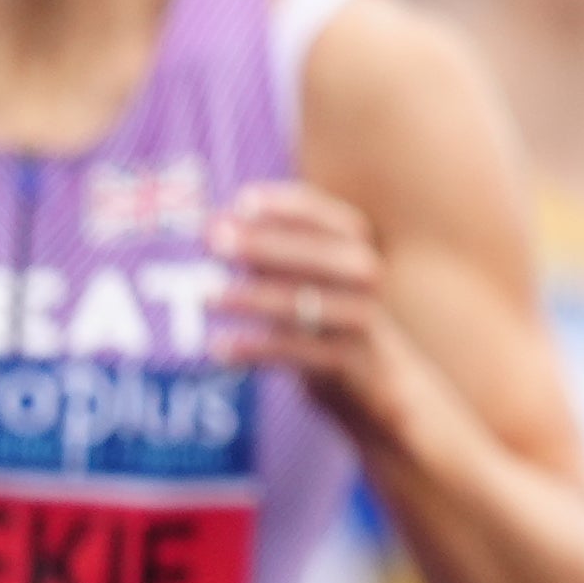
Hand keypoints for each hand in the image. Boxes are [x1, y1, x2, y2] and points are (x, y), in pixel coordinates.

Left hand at [210, 180, 403, 416]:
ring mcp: (360, 320)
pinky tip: (219, 347)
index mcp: (358, 248)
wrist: (379, 381)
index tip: (243, 201)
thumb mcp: (309, 277)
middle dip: (264, 245)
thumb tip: (217, 227)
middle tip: (214, 240)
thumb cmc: (328, 316)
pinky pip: (296, 352)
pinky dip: (255, 348)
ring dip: (250, 297)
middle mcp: (366, 278)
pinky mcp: (347, 362)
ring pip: (303, 304)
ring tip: (204, 296)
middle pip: (316, 256)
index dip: (287, 206)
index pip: (327, 218)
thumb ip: (272, 252)